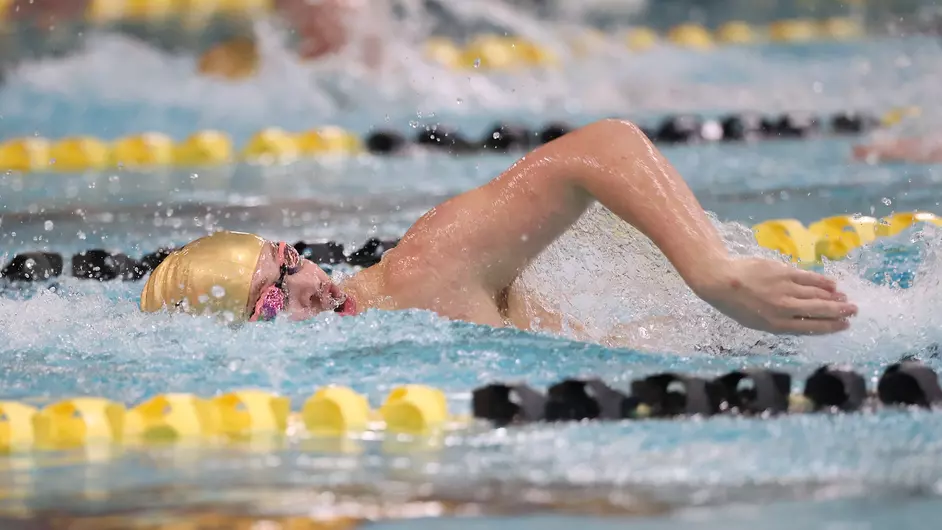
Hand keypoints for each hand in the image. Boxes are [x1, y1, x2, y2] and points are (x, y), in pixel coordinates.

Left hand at [696, 257, 857, 334]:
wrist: (721, 281)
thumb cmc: (737, 304)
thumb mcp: (758, 322)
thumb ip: (782, 322)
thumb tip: (807, 320)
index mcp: (777, 325)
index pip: (812, 327)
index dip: (831, 326)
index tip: (845, 325)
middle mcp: (784, 308)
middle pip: (820, 310)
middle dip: (840, 311)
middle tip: (853, 311)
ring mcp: (785, 289)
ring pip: (817, 294)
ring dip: (834, 297)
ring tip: (845, 299)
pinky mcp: (784, 272)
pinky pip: (809, 278)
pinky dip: (823, 282)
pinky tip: (832, 284)